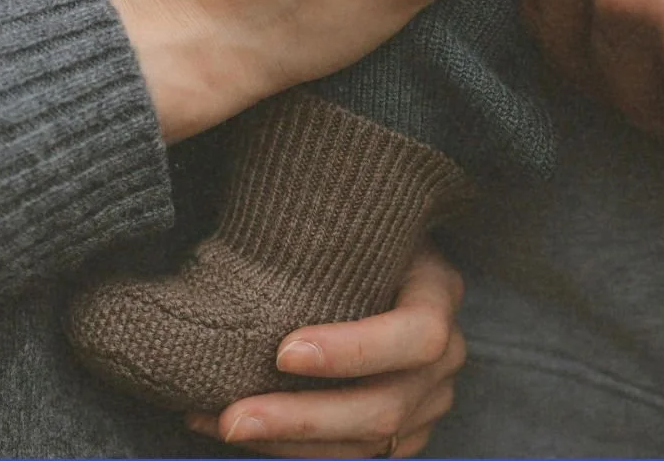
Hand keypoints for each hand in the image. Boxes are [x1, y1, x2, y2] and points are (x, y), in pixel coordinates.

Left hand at [184, 246, 466, 458]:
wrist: (368, 261)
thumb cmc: (346, 239)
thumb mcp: (348, 225)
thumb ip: (316, 237)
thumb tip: (243, 240)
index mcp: (438, 292)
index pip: (417, 334)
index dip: (355, 351)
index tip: (282, 352)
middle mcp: (445, 355)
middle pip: (385, 407)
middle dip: (302, 419)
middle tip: (232, 417)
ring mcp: (429, 401)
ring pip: (365, 445)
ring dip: (285, 443)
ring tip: (218, 424)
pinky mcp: (404, 434)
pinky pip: (351, 457)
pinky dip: (292, 452)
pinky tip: (242, 432)